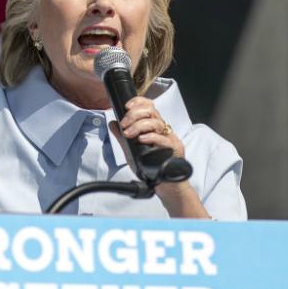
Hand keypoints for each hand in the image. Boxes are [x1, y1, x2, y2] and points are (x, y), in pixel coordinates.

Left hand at [108, 97, 208, 217]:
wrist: (165, 186)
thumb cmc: (151, 167)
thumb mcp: (132, 150)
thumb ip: (122, 137)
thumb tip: (112, 123)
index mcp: (154, 127)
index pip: (149, 106)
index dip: (138, 102)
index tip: (126, 106)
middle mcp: (163, 130)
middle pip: (152, 111)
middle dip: (134, 115)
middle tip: (124, 124)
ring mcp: (170, 138)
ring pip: (156, 123)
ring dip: (139, 126)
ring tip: (128, 134)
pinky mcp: (175, 148)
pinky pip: (163, 139)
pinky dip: (150, 137)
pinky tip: (141, 139)